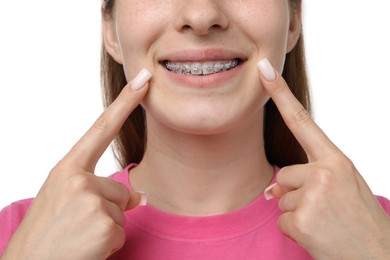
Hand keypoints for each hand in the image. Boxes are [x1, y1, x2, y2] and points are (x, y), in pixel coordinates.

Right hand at [2, 69, 151, 259]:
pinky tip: (86, 249)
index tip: (144, 79)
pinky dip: (109, 245)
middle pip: (120, 188)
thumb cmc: (46, 234)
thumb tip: (141, 196)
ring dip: (107, 228)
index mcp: (66, 169)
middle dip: (110, 210)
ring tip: (79, 238)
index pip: (101, 128)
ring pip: (123, 211)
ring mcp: (90, 201)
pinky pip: (122, 231)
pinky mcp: (103, 225)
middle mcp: (77, 179)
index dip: (125, 102)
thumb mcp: (65, 202)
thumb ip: (97, 190)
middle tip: (78, 227)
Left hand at [258, 59, 389, 258]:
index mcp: (337, 161)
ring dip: (297, 214)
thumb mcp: (342, 189)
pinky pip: (281, 221)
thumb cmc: (360, 221)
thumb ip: (309, 179)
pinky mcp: (302, 220)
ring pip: (282, 198)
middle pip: (285, 174)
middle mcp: (325, 172)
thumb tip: (270, 188)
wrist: (379, 257)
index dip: (280, 95)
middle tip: (325, 211)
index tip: (264, 71)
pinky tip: (317, 236)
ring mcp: (313, 196)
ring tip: (325, 223)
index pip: (302, 121)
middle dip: (296, 194)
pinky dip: (294, 232)